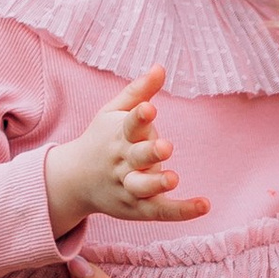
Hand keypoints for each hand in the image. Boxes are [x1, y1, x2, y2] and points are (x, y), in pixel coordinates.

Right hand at [44, 66, 209, 232]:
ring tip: (173, 178)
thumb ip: (138, 92)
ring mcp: (128, 186)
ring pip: (141, 187)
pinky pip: (160, 210)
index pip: (129, 124)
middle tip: (165, 147)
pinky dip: (181, 210)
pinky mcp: (138, 207)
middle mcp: (122, 162)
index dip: (139, 117)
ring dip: (156, 184)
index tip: (149, 108)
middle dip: (149, 152)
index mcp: (119, 135)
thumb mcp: (112, 113)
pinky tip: (204, 205)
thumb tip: (160, 67)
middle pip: (136, 157)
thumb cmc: (101, 140)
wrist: (74, 180)